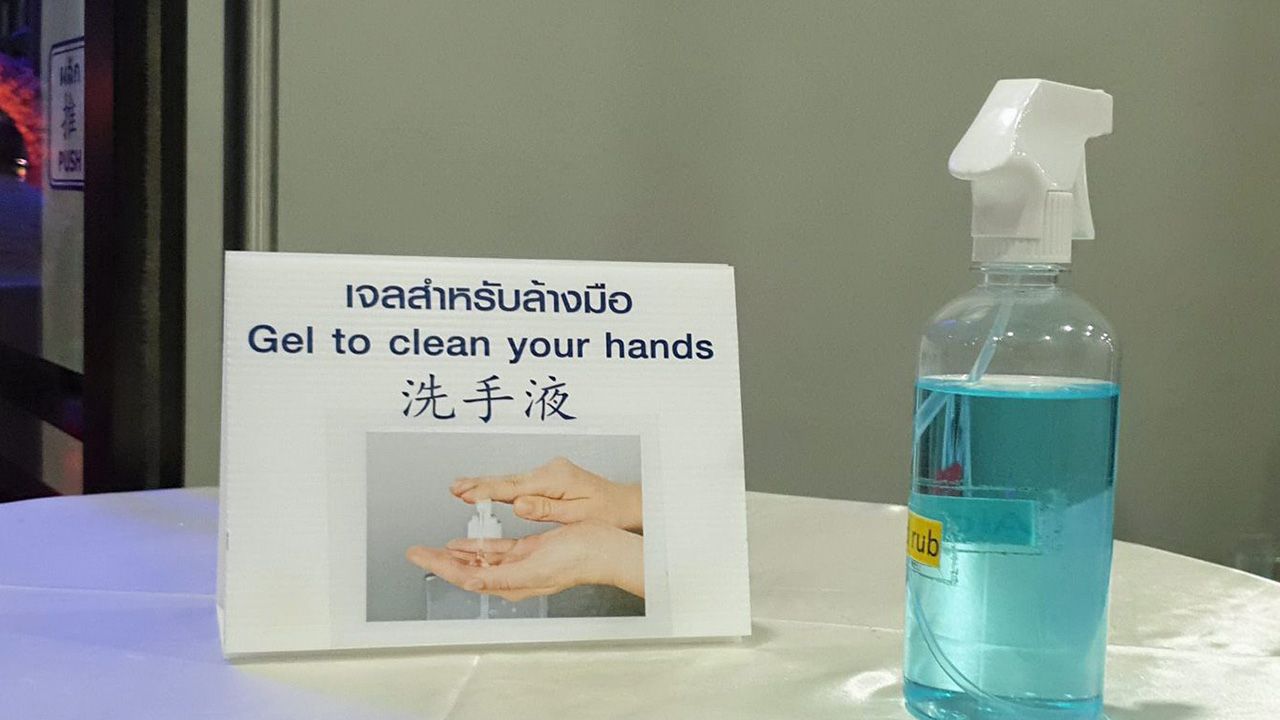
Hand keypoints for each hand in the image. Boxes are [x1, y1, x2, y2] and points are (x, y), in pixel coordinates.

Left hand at [406, 522, 643, 600]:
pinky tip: (465, 542)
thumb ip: (501, 577)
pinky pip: (496, 549)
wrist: (602, 548)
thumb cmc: (578, 559)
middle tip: (416, 551)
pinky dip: (478, 545)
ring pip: (479, 559)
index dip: (439, 566)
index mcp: (511, 585)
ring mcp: (519, 565)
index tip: (418, 556)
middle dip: (440, 560)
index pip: (465, 577)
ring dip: (455, 553)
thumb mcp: (535, 568)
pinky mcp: (528, 552)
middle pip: (466, 569)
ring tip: (434, 547)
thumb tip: (471, 580)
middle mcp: (512, 578)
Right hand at [451, 457, 642, 531]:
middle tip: (454, 487)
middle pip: (508, 480)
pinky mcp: (548, 477)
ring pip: (511, 481)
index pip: (513, 487)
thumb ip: (544, 509)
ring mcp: (548, 472)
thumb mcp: (575, 515)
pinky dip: (500, 486)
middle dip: (479, 484)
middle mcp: (549, 471)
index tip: (467, 494)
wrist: (622, 502)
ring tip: (461, 488)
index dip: (487, 491)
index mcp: (554, 479)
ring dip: (486, 484)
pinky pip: (519, 483)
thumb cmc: (605, 510)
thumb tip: (518, 504)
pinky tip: (485, 488)